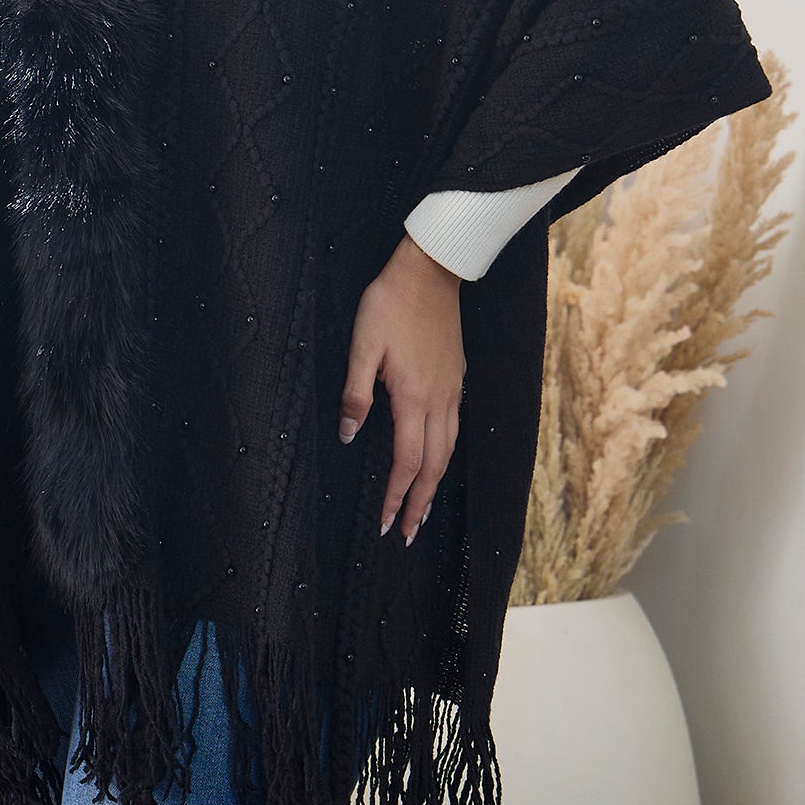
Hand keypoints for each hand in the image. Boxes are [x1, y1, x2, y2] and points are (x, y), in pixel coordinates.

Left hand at [339, 232, 464, 545]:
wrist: (430, 272)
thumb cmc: (390, 304)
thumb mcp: (362, 346)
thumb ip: (355, 393)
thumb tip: (347, 434)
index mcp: (413, 397)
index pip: (407, 461)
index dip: (396, 495)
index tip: (386, 522)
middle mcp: (439, 400)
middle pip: (434, 466)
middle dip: (419, 503)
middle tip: (406, 532)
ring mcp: (452, 390)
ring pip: (449, 450)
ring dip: (435, 484)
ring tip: (423, 509)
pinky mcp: (456, 378)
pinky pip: (455, 428)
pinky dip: (446, 455)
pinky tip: (438, 459)